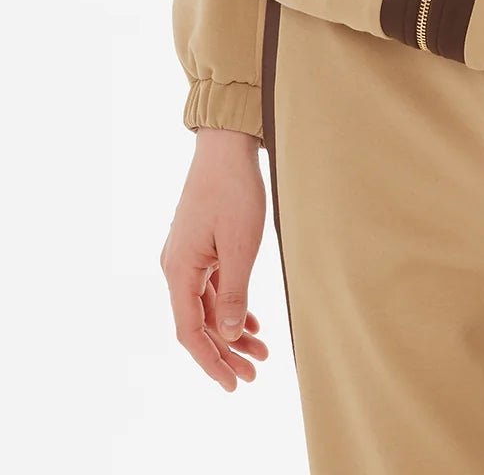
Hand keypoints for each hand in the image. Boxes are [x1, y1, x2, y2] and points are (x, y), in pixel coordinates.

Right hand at [161, 130, 269, 391]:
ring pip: (207, 306)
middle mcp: (176, 267)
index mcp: (179, 271)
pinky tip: (250, 321)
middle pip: (198, 323)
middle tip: (253, 374)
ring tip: (260, 350)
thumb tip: (229, 335)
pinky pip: (211, 287)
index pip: (190, 332)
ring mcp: (187, 257)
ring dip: (231, 330)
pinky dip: (229, 305)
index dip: (211, 361)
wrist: (226, 147)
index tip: (233, 384)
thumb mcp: (241, 246)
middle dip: (225, 352)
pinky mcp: (199, 246)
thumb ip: (234, 293)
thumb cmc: (234, 191)